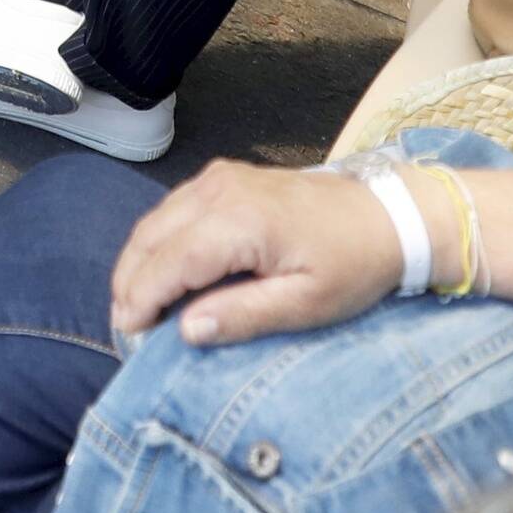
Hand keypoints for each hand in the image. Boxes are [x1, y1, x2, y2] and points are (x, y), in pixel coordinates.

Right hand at [107, 163, 409, 345]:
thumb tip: (186, 330)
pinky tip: (162, 273)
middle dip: (130, 283)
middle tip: (125, 328)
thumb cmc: (353, 264)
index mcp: (239, 221)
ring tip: (137, 307)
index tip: (127, 335)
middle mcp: (219, 190)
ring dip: (139, 263)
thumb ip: (244, 315)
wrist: (387, 214)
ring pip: (155, 220)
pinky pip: (173, 209)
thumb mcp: (307, 304)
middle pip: (150, 237)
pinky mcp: (224, 177)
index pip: (169, 261)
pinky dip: (157, 243)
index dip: (141, 298)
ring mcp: (219, 178)